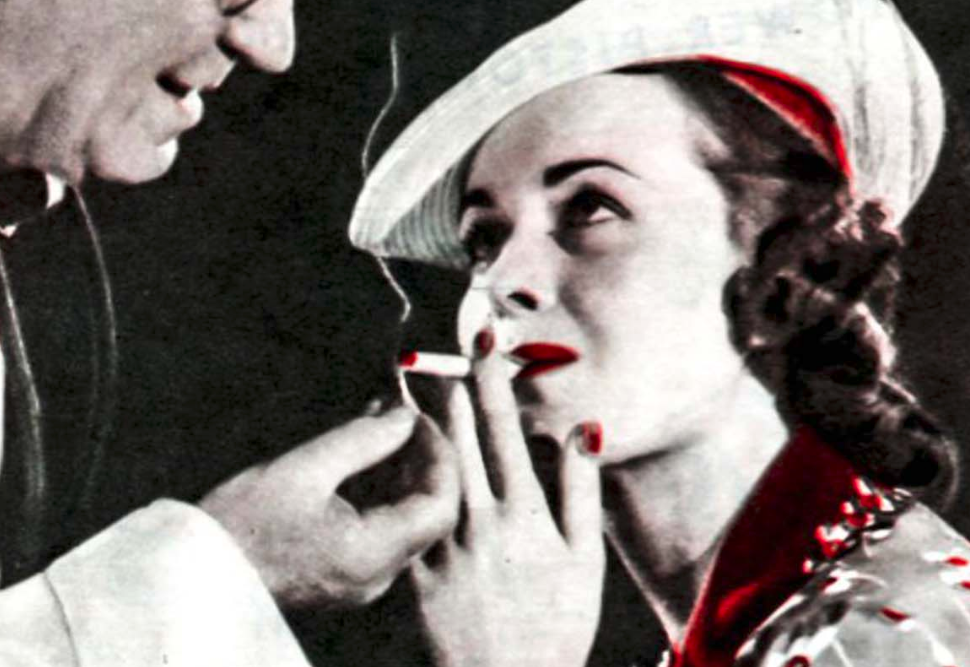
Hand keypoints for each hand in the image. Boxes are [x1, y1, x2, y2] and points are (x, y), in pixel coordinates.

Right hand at [199, 406, 458, 610]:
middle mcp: (377, 577)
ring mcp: (362, 580)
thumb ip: (362, 439)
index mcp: (373, 554)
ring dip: (398, 471)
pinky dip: (377, 490)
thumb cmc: (241, 524)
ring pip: (403, 520)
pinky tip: (359, 453)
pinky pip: (379, 529)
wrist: (194, 573)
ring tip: (378, 422)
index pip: (440, 505)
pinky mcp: (344, 574)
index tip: (418, 418)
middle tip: (402, 413)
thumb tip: (403, 415)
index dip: (439, 456)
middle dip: (420, 459)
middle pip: (427, 514)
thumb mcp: (303, 468)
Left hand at [411, 346, 604, 666]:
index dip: (493, 381)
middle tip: (424, 345)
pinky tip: (384, 450)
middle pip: (456, 439)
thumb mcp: (585, 561)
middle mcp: (480, 521)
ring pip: (422, 470)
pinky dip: (393, 475)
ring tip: (399, 384)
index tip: (482, 341)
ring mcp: (444, 545)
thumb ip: (581, 492)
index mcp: (525, 513)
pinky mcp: (416, 570)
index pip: (504, 430)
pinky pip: (400, 513)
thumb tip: (579, 431)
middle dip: (441, 388)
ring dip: (412, 422)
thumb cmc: (557, 628)